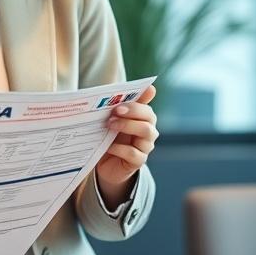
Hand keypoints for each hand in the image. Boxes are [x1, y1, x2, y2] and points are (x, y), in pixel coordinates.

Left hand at [96, 85, 158, 207]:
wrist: (106, 164)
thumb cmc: (110, 136)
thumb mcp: (112, 120)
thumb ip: (117, 105)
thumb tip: (120, 90)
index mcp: (142, 118)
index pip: (146, 106)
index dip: (138, 102)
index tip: (122, 101)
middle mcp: (148, 131)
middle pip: (149, 117)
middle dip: (132, 111)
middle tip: (115, 111)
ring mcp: (145, 146)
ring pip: (146, 132)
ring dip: (127, 125)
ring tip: (110, 125)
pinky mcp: (138, 161)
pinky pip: (133, 153)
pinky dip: (120, 148)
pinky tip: (108, 146)